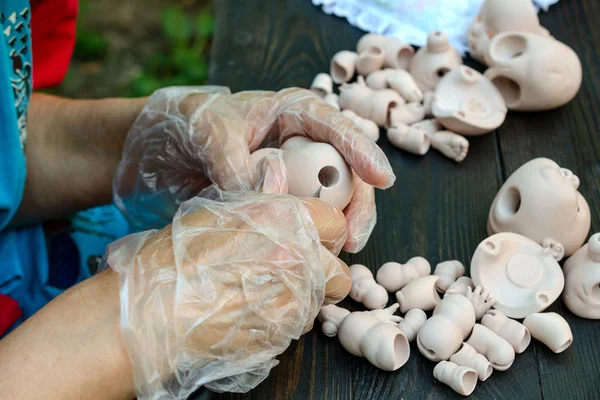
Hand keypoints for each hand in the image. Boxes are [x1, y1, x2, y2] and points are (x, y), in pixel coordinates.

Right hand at [107, 190, 350, 397]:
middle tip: (298, 276)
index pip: (335, 223)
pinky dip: (284, 324)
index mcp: (282, 218)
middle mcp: (295, 257)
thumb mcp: (215, 213)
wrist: (149, 311)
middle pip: (339, 273)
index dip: (326, 235)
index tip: (315, 243)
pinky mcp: (281, 335)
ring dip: (304, 302)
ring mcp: (291, 300)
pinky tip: (253, 314)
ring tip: (266, 296)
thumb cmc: (172, 259)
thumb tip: (278, 173)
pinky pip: (297, 329)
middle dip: (325, 277)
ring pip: (321, 305)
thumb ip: (259, 198)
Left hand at [113, 87, 395, 252]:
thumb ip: (236, 164)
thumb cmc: (188, 123)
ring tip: (333, 253)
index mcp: (292, 113)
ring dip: (335, 227)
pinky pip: (304, 218)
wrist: (158, 148)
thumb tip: (264, 202)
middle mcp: (302, 144)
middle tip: (352, 238)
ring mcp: (294, 175)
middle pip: (345, 172)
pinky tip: (309, 256)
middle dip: (357, 205)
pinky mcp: (281, 200)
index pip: (337, 128)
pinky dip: (309, 237)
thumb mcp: (210, 134)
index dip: (363, 153)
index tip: (381, 180)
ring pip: (331, 200)